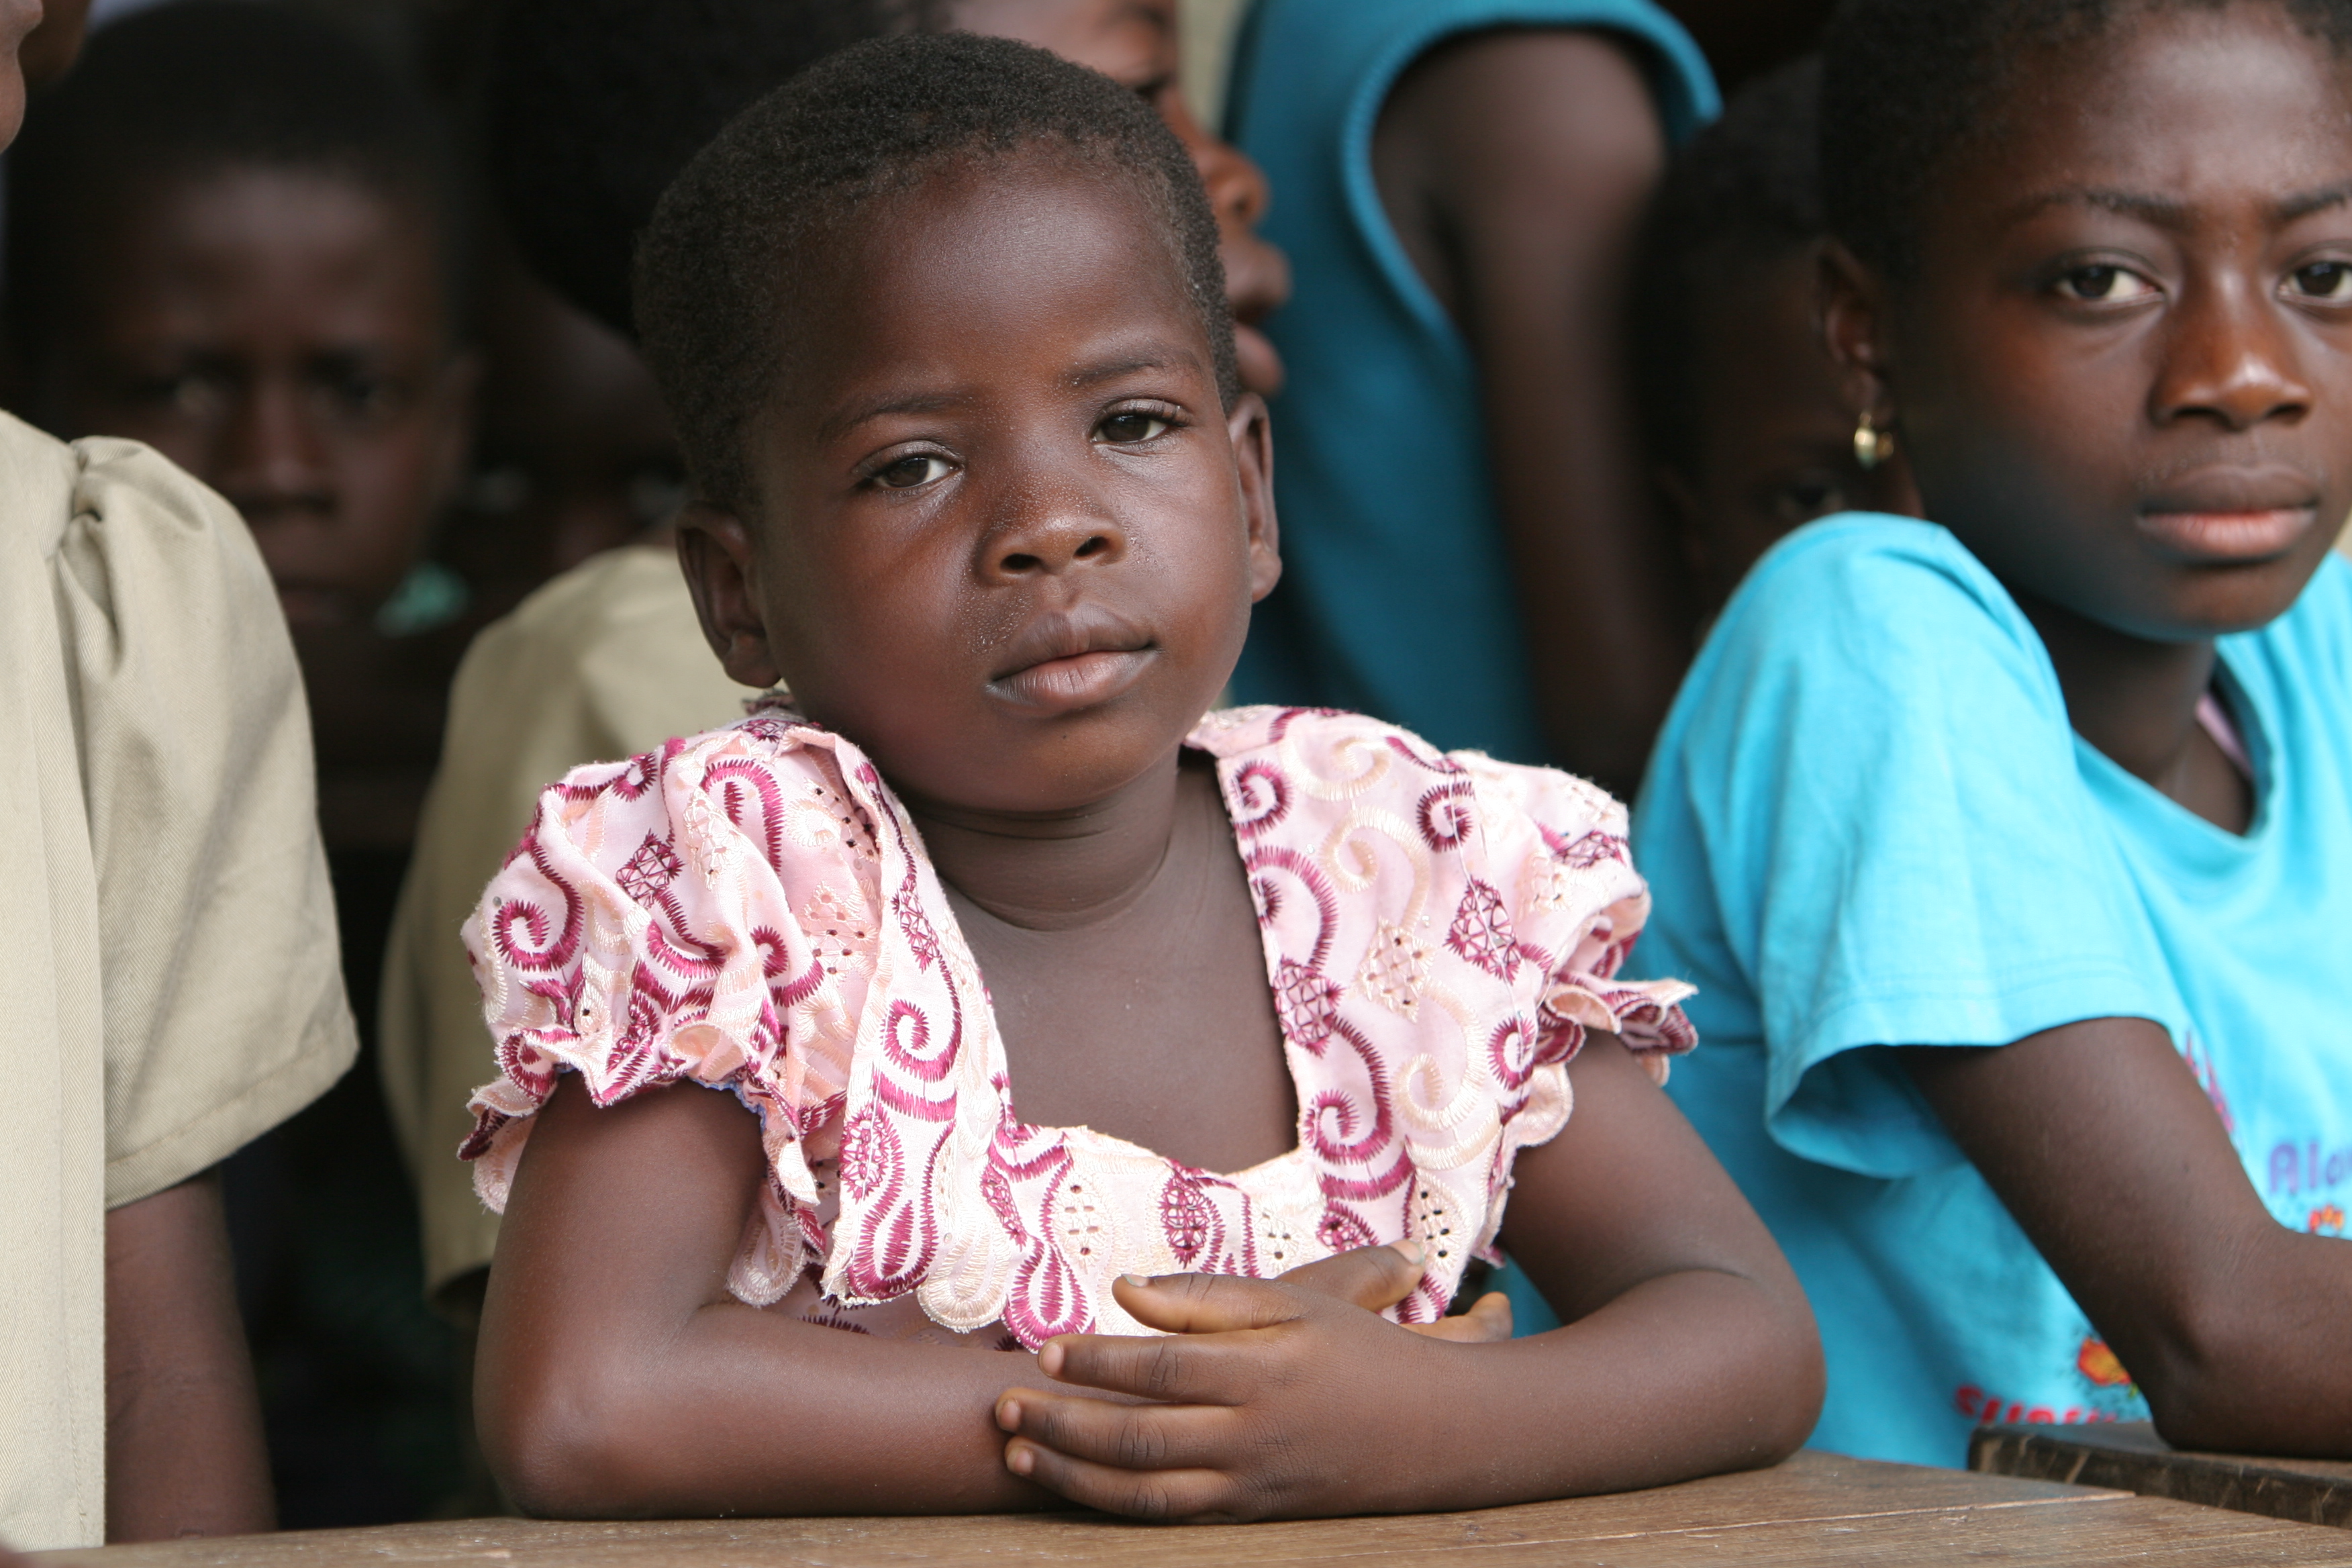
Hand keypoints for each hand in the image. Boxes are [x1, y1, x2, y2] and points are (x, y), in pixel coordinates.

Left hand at [992, 1241, 1494, 1520]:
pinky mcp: (1252, 1513)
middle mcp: (1254, 1434)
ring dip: (1073, 1472)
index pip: (1162, 1368)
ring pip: (1146, 1489)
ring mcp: (1252, 1482)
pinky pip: (1171, 1516)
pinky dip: (1112, 1503)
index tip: (1047, 1350)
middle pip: (1141, 1434)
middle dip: (1063, 1422)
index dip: (1098, 1362)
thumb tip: (1125, 1291)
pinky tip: (1072, 1482)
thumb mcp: (1297, 1304)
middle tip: (1003, 1404)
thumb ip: (1209, 1298)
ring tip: (1018, 1450)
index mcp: (1265, 1370)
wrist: (1434, 1431)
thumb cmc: (1357, 1351)